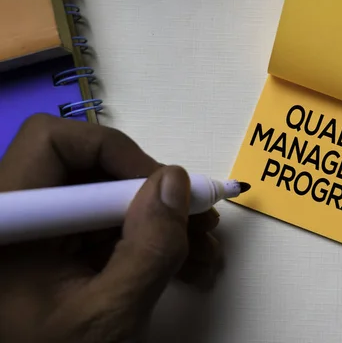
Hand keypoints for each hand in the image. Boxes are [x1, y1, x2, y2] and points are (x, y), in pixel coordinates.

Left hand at [0, 115, 221, 342]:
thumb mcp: (107, 314)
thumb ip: (147, 249)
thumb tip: (176, 180)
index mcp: (9, 221)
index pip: (54, 144)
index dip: (116, 154)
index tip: (164, 190)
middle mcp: (21, 217)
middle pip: (90, 171)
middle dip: (153, 195)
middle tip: (200, 221)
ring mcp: (41, 236)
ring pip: (107, 201)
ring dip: (161, 222)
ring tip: (205, 251)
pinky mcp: (60, 254)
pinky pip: (108, 230)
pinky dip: (149, 242)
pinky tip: (186, 264)